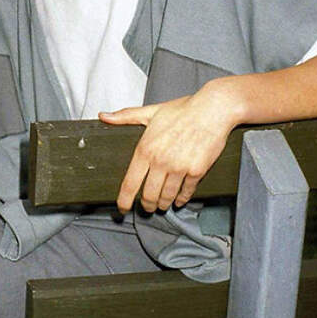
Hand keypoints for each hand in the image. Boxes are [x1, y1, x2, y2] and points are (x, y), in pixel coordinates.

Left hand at [99, 86, 234, 213]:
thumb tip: (103, 116)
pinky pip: (186, 192)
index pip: (130, 183)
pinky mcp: (196, 171)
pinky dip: (182, 199)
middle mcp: (160, 161)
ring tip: (162, 204)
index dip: (124, 200)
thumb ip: (126, 116)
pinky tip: (179, 199)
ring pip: (167, 197)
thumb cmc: (183, 110)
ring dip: (163, 204)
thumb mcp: (151, 112)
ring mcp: (179, 168)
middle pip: (148, 195)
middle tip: (147, 207)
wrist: (213, 109)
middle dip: (147, 205)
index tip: (123, 208)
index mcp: (146, 149)